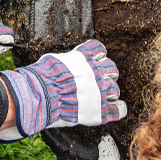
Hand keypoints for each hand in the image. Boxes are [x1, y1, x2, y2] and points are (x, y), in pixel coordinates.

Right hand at [0, 39, 125, 140]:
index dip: (98, 55)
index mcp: (83, 58)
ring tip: (108, 95)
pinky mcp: (100, 110)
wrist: (42, 96)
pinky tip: (117, 109)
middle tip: (102, 79)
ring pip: (115, 88)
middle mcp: (94, 72)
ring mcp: (99, 91)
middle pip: (111, 68)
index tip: (97, 59)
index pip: (98, 49)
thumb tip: (60, 63)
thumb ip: (62, 61)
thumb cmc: (41, 79)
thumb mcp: (51, 61)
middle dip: (107, 73)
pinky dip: (119, 109)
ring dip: (111, 91)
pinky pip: (118, 109)